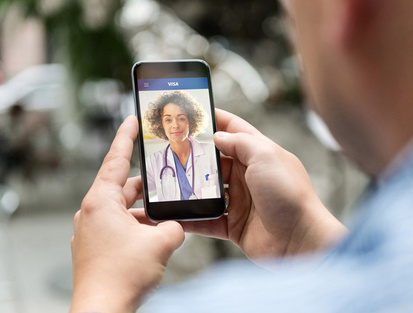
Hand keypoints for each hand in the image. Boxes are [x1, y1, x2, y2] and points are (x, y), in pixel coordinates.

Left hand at [70, 116, 184, 312]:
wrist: (103, 310)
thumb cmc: (121, 276)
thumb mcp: (160, 243)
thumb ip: (175, 227)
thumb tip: (178, 226)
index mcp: (100, 202)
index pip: (114, 160)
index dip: (125, 137)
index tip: (131, 120)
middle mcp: (92, 213)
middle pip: (124, 188)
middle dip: (148, 187)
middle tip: (167, 180)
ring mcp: (92, 231)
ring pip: (124, 210)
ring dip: (145, 213)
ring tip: (167, 218)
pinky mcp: (96, 247)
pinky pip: (120, 227)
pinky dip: (138, 228)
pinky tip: (155, 238)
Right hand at [133, 109, 346, 261]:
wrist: (300, 240)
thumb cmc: (289, 194)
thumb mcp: (266, 156)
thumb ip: (240, 142)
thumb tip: (217, 136)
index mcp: (260, 154)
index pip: (234, 130)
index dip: (216, 120)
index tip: (194, 114)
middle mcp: (249, 176)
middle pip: (216, 161)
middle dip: (196, 156)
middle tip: (171, 149)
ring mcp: (241, 201)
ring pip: (209, 190)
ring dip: (191, 187)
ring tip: (169, 182)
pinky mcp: (234, 225)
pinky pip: (207, 220)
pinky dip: (192, 218)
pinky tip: (174, 215)